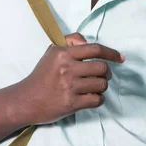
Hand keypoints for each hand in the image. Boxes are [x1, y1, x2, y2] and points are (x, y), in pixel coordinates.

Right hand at [8, 33, 124, 125]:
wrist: (25, 100)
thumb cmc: (41, 75)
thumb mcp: (52, 51)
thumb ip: (71, 41)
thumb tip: (89, 43)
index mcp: (63, 54)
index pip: (95, 49)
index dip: (112, 53)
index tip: (120, 58)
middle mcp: (67, 69)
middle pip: (102, 68)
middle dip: (107, 73)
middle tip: (104, 76)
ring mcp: (69, 87)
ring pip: (101, 84)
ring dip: (102, 86)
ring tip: (95, 87)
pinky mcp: (71, 104)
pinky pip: (97, 100)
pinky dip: (99, 99)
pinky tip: (92, 98)